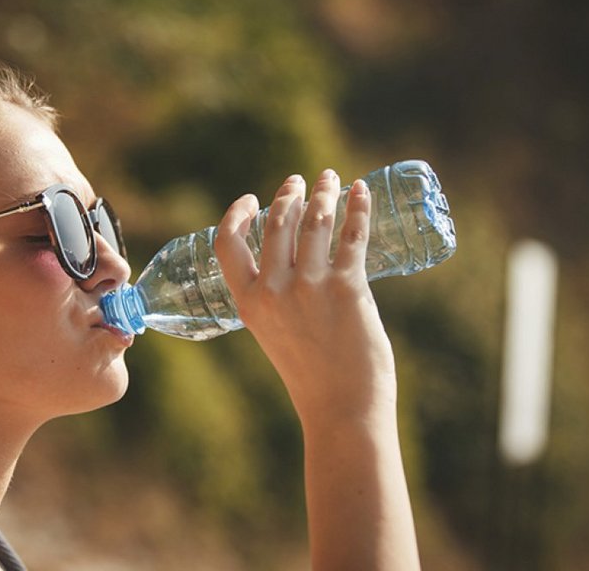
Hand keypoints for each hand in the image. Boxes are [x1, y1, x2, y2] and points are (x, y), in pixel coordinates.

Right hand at [215, 170, 420, 568]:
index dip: (237, 214)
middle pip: (277, 223)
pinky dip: (357, 207)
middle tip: (304, 181)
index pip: (228, 244)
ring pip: (314, 221)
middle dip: (290, 194)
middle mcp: (273, 290)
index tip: (252, 198)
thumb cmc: (313, 377)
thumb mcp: (275, 334)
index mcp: (248, 303)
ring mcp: (309, 287)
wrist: (342, 410)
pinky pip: (351, 235)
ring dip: (324, 193)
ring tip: (333, 179)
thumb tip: (297, 260)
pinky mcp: (346, 288)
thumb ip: (277, 299)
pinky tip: (361, 191)